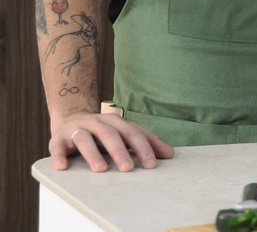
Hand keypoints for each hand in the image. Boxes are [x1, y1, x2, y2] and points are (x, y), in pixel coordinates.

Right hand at [49, 111, 173, 172]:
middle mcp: (98, 122)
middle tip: (128, 168)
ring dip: (93, 154)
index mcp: (116, 122)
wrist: (70, 116)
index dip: (143, 147)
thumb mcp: (122, 133)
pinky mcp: (58, 138)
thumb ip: (143, 142)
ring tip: (101, 169)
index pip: (132, 133)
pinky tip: (62, 167)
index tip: (153, 164)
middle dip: (120, 152)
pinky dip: (59, 156)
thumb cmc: (102, 131)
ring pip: (85, 139)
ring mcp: (78, 129)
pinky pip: (57, 147)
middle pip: (110, 135)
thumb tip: (169, 154)